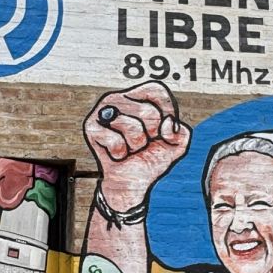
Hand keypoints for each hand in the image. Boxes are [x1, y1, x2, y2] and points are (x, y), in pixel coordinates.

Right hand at [83, 81, 190, 210]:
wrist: (131, 182)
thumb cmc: (149, 157)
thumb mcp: (175, 144)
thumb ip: (181, 132)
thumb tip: (166, 123)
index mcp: (136, 96)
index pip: (156, 91)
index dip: (167, 111)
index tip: (164, 128)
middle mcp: (116, 99)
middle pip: (148, 112)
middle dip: (151, 135)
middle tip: (142, 142)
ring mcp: (101, 112)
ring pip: (132, 127)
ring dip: (136, 145)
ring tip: (130, 148)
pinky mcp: (91, 128)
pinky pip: (116, 141)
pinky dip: (120, 153)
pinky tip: (117, 154)